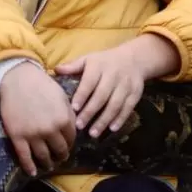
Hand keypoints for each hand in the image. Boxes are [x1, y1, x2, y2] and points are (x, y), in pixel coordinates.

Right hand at [0, 62, 75, 176]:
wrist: (18, 78)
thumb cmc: (42, 84)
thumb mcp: (62, 97)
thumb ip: (69, 114)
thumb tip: (74, 129)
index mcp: (63, 119)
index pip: (70, 139)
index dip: (69, 143)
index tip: (67, 146)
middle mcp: (50, 130)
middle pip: (59, 150)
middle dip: (60, 156)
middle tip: (59, 158)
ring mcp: (33, 135)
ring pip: (43, 156)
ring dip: (47, 163)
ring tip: (48, 165)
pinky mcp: (17, 136)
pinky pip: (24, 157)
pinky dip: (29, 167)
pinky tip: (32, 172)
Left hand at [56, 33, 179, 136]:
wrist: (134, 59)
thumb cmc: (104, 61)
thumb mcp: (89, 59)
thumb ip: (73, 66)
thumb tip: (55, 70)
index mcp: (99, 66)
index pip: (89, 82)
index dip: (82, 95)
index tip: (73, 108)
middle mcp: (113, 75)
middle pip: (102, 95)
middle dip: (90, 112)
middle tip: (79, 126)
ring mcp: (126, 85)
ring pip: (115, 104)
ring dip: (104, 120)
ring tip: (93, 133)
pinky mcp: (136, 93)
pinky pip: (128, 108)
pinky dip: (120, 119)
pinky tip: (111, 129)